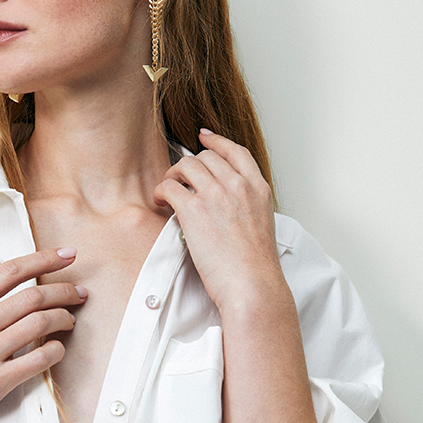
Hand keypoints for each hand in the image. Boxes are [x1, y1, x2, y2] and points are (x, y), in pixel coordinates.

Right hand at [0, 248, 86, 422]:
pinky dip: (54, 350)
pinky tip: (57, 348)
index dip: (44, 258)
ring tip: (70, 320)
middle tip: (79, 292)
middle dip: (63, 290)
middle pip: (31, 295)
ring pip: (38, 323)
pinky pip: (36, 360)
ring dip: (62, 318)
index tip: (68, 254)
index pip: (10, 271)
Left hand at [153, 129, 284, 314]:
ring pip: (186, 165)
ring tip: (168, 191)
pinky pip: (170, 186)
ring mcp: (216, 195)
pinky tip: (161, 203)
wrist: (252, 285)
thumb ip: (246, 206)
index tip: (204, 136)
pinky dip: (161, 191)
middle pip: (206, 156)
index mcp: (258, 188)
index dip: (216, 141)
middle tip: (179, 179)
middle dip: (189, 165)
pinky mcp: (194, 210)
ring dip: (172, 175)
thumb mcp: (262, 225)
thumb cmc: (255, 267)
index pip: (236, 151)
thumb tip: (226, 205)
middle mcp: (238, 186)